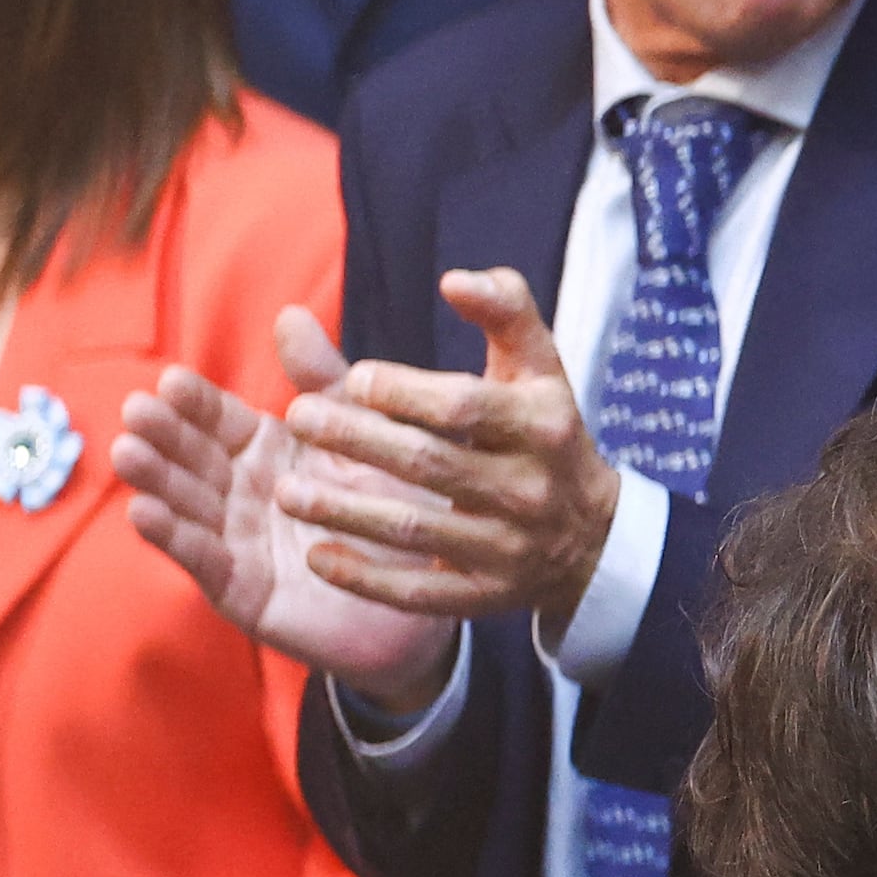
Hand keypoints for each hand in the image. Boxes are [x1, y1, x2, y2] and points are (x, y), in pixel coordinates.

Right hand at [115, 310, 464, 705]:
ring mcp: (237, 543)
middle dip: (163, 435)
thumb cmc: (396, 509)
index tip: (170, 379)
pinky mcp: (242, 592)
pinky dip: (174, 538)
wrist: (431, 600)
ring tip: (127, 453)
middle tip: (136, 410)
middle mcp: (242, 494)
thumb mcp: (362, 435)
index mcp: (267, 452)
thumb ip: (324, 381)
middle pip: (193, 459)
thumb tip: (289, 314)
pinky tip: (144, 512)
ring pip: (187, 506)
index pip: (220, 420)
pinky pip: (204, 562)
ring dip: (155, 480)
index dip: (196, 402)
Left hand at [274, 272, 623, 641]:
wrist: (589, 536)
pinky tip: (317, 557)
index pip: (466, 408)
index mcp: (541, 426)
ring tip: (286, 492)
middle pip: (432, 465)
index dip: (406, 392)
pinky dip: (366, 578)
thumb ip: (504, 309)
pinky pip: (420, 595)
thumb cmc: (544, 431)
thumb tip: (455, 279)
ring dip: (347, 512)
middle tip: (299, 418)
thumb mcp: (539, 366)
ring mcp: (506, 550)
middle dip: (360, 441)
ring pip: (418, 532)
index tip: (356, 378)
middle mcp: (527, 490)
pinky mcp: (485, 597)